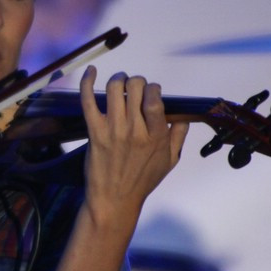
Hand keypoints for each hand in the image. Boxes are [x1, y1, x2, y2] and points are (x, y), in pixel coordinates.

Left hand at [78, 66, 187, 230]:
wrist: (114, 200)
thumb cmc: (143, 180)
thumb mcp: (170, 161)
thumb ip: (179, 136)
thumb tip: (183, 116)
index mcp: (156, 136)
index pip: (155, 98)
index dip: (152, 88)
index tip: (150, 92)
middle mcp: (135, 130)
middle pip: (136, 87)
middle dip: (136, 82)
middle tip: (134, 89)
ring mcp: (113, 130)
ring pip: (115, 88)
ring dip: (118, 79)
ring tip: (120, 83)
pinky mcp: (94, 132)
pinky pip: (88, 100)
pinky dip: (87, 82)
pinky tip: (91, 71)